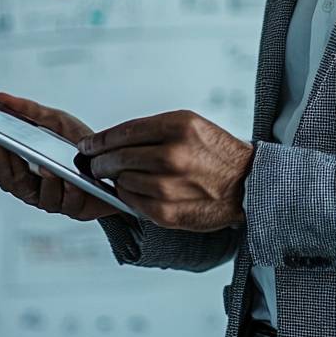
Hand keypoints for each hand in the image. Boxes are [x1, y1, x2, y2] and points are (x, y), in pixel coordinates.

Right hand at [0, 93, 120, 221]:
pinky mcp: (75, 207)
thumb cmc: (78, 143)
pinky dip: (69, 191)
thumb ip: (28, 111)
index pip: (4, 167)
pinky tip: (72, 180)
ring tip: (48, 167)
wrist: (110, 159)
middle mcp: (36, 187)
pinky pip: (68, 203)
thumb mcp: (55, 120)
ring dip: (45, 180)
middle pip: (16, 184)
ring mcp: (54, 199)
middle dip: (14, 167)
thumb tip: (1, 99)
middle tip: (16, 150)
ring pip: (41, 196)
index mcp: (27, 168)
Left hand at [77, 110, 253, 231]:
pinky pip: (132, 202)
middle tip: (95, 163)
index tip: (88, 145)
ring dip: (116, 179)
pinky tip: (135, 190)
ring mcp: (169, 186)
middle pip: (118, 157)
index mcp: (177, 127)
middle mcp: (173, 155)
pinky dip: (127, 196)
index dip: (100, 140)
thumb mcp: (190, 124)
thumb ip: (152, 130)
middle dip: (100, 161)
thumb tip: (112, 140)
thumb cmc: (216, 153)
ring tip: (121, 176)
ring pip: (122, 180)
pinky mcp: (168, 212)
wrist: (247, 184)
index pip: (123, 132)